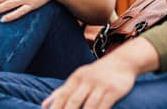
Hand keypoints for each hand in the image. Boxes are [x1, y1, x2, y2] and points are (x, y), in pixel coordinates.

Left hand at [42, 37, 157, 108]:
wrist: (122, 62)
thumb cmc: (96, 74)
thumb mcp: (78, 78)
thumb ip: (62, 91)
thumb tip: (44, 105)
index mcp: (75, 78)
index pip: (62, 96)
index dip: (56, 108)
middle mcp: (86, 80)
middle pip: (73, 102)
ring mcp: (100, 85)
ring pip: (89, 106)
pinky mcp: (113, 90)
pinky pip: (104, 106)